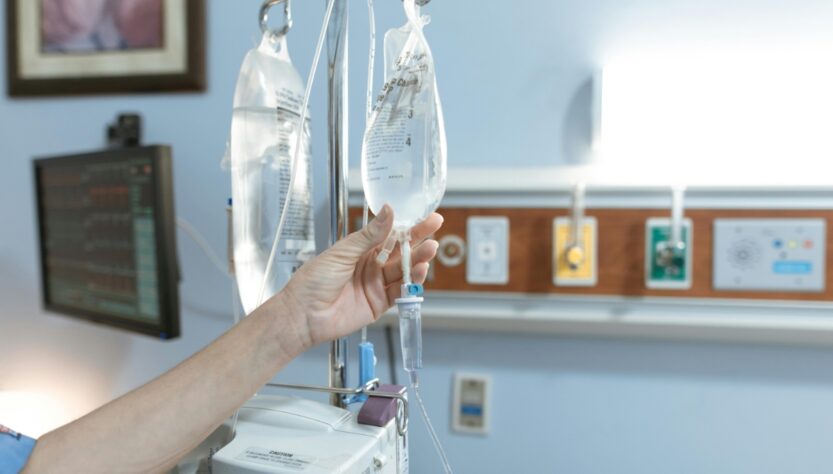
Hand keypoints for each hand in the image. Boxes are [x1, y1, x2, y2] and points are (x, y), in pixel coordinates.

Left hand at [282, 205, 442, 347]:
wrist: (303, 315)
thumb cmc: (313, 281)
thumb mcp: (342, 252)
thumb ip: (369, 235)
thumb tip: (387, 212)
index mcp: (360, 249)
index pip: (389, 234)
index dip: (407, 225)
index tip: (424, 215)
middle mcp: (370, 265)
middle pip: (400, 251)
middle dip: (418, 240)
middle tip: (434, 228)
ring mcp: (375, 285)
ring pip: (403, 270)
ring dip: (418, 260)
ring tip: (429, 250)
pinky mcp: (378, 303)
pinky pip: (400, 292)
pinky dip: (412, 283)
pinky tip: (420, 272)